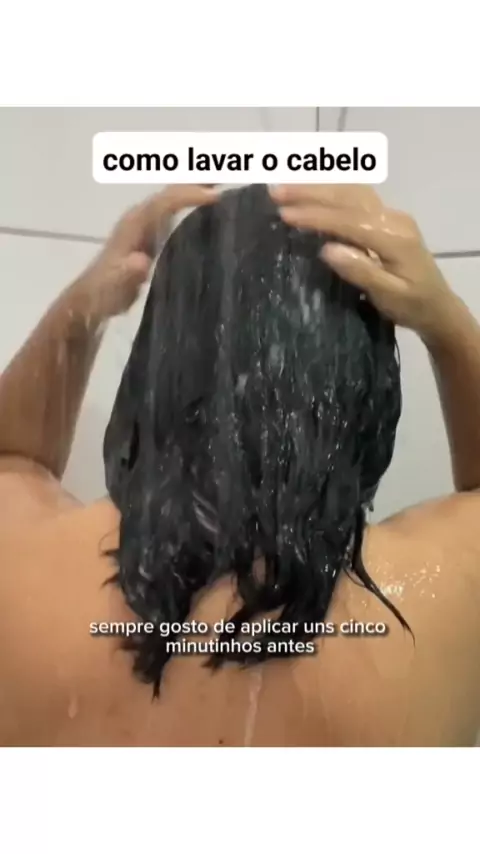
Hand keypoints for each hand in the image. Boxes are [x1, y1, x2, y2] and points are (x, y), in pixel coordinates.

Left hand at [81, 185, 218, 319]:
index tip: (215, 197)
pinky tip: (205, 202)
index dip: (189, 196)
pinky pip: (173, 208)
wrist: (92, 297)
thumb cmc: (106, 291)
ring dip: (195, 187)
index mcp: (135, 224)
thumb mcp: (117, 285)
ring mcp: (144, 222)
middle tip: (228, 175)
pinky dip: (189, 199)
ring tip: (223, 182)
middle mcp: (140, 216)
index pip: (165, 202)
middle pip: (171, 191)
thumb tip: (141, 262)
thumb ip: (129, 273)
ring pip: (173, 196)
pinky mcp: (149, 232)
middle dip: (197, 182)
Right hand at [269, 184, 457, 342]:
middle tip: (276, 192)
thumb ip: (361, 271)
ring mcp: (391, 216)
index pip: (349, 220)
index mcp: (395, 237)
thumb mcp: (389, 296)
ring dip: (318, 188)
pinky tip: (312, 193)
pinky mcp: (386, 219)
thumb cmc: (412, 306)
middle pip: (348, 197)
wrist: (437, 307)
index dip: (315, 216)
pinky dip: (331, 192)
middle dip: (310, 193)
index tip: (284, 215)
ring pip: (351, 192)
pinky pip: (356, 198)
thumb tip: (328, 249)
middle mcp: (393, 219)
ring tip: (286, 189)